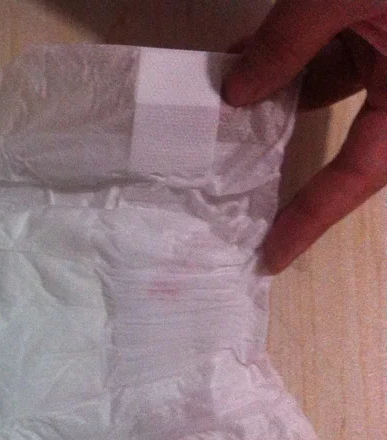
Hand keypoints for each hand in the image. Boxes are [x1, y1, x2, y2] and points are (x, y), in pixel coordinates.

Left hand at [223, 0, 386, 272]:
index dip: (314, 216)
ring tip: (225, 121)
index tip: (271, 256)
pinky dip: (297, 64)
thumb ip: (287, 45)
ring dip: (284, 103)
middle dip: (295, 161)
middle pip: (355, 144)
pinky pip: (339, 58)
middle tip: (236, 197)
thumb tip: (238, 94)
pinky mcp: (382, 24)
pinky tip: (249, 69)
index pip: (363, 173)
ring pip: (338, 93)